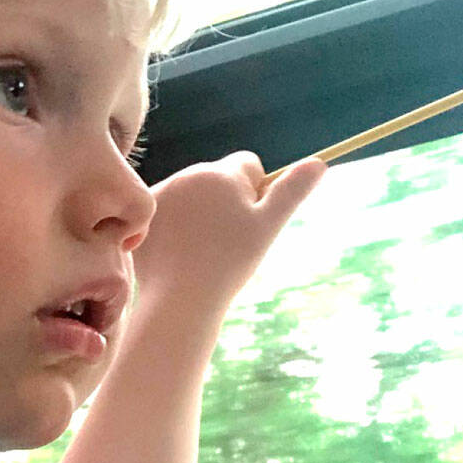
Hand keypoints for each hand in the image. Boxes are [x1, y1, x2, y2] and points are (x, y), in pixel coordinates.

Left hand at [132, 152, 326, 314]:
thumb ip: (291, 191)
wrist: (178, 299)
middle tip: (223, 241)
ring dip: (197, 212)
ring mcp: (160, 195)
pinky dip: (172, 227)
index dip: (254, 191)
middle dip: (223, 201)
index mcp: (221, 173)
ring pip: (190, 195)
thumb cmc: (229, 264)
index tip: (247, 221)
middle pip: (216, 179)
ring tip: (200, 250)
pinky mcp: (142, 218)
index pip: (247, 164)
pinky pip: (165, 212)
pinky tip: (177, 253)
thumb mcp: (267, 227)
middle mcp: (187, 175)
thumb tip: (320, 163)